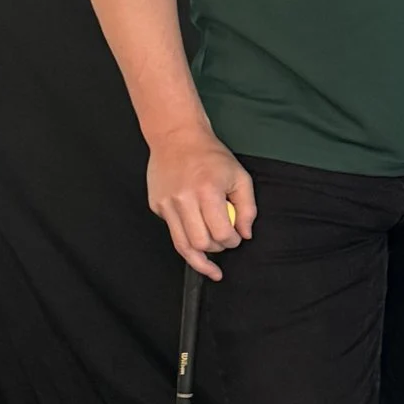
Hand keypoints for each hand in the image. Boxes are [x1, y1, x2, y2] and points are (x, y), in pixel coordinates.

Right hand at [147, 127, 254, 277]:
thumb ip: (247, 208)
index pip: (221, 233)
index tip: (236, 238)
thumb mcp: (240, 177)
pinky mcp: (156, 206)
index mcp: (208, 191)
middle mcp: (184, 199)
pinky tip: (194, 233)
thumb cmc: (211, 155)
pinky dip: (185, 238)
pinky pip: (172, 231)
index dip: (232, 241)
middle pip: (200, 244)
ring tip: (209, 267)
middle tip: (223, 242)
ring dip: (199, 257)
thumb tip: (245, 234)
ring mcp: (167, 203)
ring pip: (182, 245)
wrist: (177, 137)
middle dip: (216, 249)